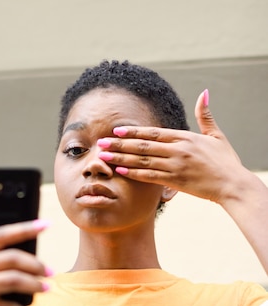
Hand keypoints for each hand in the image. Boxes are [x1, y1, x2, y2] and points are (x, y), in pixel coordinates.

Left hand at [97, 90, 245, 204]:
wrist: (232, 184)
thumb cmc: (225, 162)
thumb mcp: (216, 136)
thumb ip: (206, 116)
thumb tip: (204, 93)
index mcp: (185, 137)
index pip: (153, 133)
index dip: (133, 132)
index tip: (116, 131)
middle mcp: (178, 150)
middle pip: (142, 146)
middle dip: (119, 145)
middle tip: (100, 143)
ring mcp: (175, 166)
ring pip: (142, 160)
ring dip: (121, 158)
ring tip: (104, 157)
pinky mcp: (175, 181)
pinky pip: (150, 176)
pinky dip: (134, 174)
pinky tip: (120, 171)